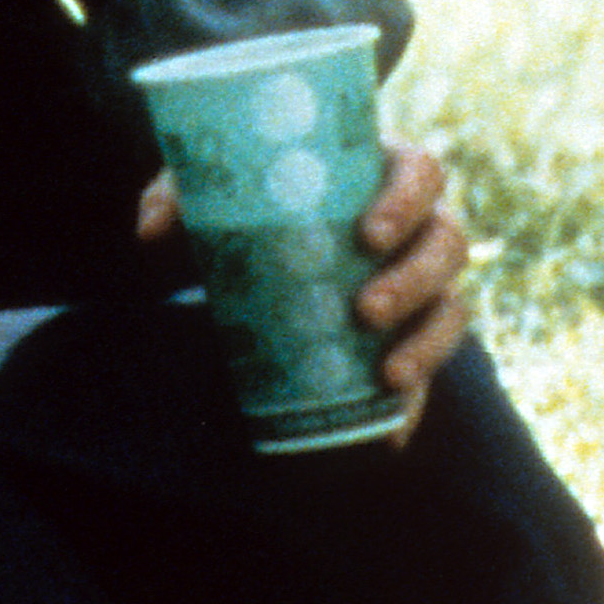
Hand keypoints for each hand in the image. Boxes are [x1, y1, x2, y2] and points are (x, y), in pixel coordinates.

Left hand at [137, 141, 475, 435]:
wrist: (264, 242)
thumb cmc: (254, 198)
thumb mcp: (217, 187)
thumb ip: (180, 193)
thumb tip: (151, 232)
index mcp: (383, 169)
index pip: (420, 170)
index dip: (406, 199)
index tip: (368, 233)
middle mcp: (419, 224)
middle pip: (448, 243)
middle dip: (414, 279)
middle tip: (364, 308)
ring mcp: (426, 282)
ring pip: (452, 308)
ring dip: (427, 343)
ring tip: (387, 373)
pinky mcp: (414, 334)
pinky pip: (432, 370)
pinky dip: (415, 404)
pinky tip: (392, 434)